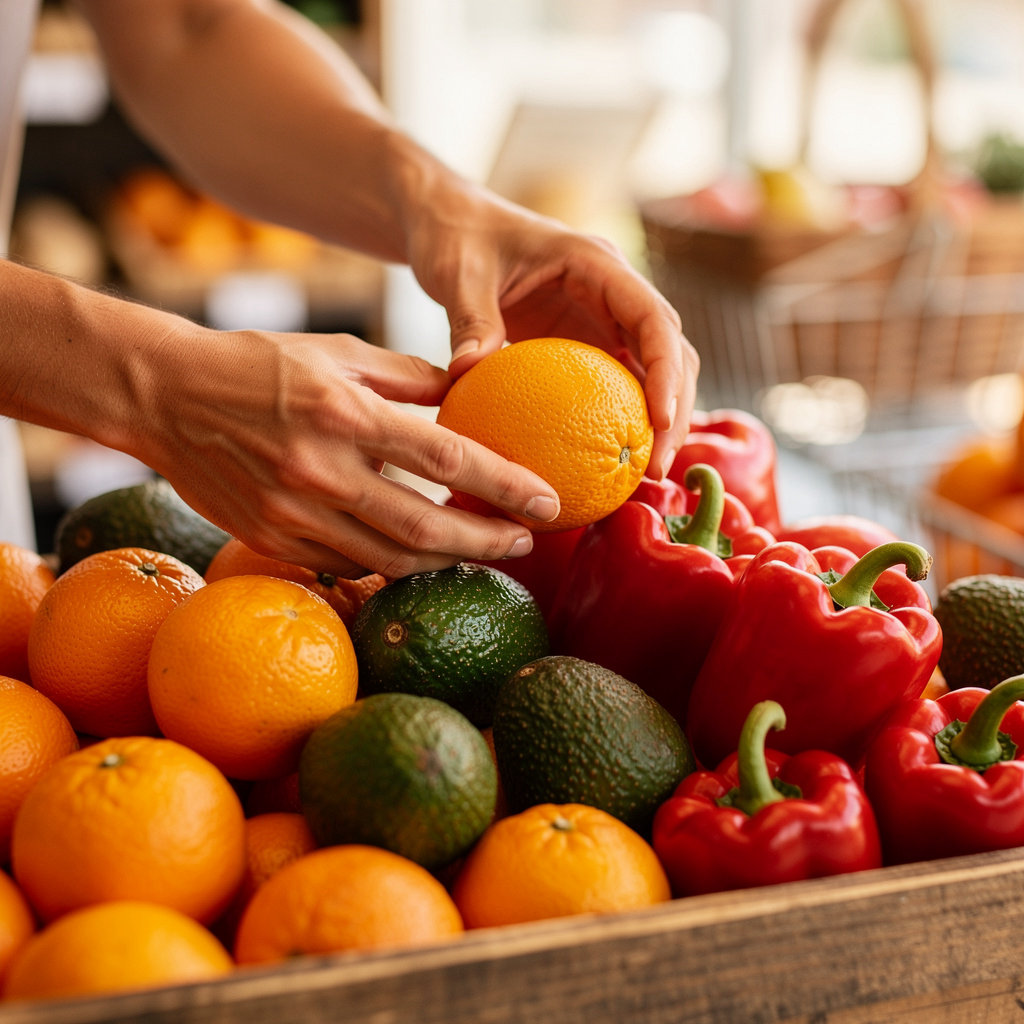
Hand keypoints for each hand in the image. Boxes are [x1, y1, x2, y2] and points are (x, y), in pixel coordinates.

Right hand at [135, 328, 559, 578]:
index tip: (546, 501)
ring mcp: (292, 514)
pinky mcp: (270, 540)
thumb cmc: (255, 364)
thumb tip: (467, 389)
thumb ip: (407, 375)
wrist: (163, 396)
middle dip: (485, 541)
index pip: (446, 456)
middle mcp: (320, 471)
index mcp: (344, 414)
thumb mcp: (335, 352)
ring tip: (481, 552)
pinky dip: (389, 568)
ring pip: (387, 559)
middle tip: (524, 542)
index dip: (504, 484)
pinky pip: (345, 567)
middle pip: (424, 525)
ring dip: (444, 562)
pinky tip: (419, 560)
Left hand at [405, 184, 698, 479]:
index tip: (661, 421)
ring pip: (654, 370)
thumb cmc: (458, 238)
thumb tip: (465, 373)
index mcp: (597, 264)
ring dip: (660, 420)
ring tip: (645, 476)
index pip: (653, 318)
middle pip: (670, 350)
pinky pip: (617, 383)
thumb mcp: (460, 274)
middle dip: (676, 407)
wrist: (452, 226)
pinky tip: (611, 463)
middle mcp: (614, 291)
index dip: (667, 370)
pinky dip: (625, 419)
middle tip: (655, 468)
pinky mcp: (587, 342)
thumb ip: (470, 319)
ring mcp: (604, 318)